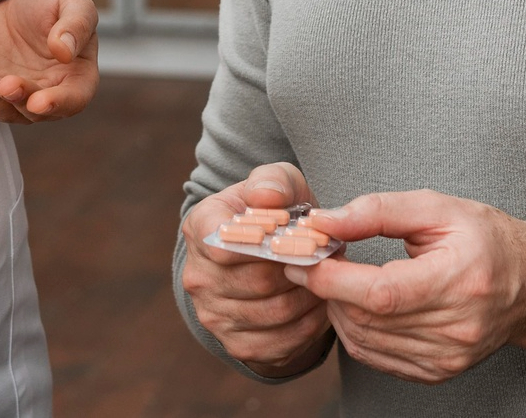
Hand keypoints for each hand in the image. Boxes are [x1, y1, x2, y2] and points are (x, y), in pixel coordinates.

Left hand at [0, 0, 98, 123]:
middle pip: (36, 112)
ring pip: (6, 114)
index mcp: (77, 76)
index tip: (39, 102)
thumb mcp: (71, 3)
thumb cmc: (50, 4)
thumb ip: (76, 24)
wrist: (13, 3)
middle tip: (7, 84)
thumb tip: (65, 52)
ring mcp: (19, 97)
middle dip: (20, 99)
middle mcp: (49, 93)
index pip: (73, 99)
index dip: (58, 104)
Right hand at [178, 163, 334, 377]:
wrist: (268, 255)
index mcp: (200, 229)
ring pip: (275, 313)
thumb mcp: (277, 184)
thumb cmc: (275, 214)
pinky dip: (308, 327)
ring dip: (309, 298)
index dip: (264, 242)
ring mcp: (213, 315)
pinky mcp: (235, 344)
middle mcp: (198, 276)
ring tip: (327, 280)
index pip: (224, 244)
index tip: (295, 233)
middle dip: (299, 270)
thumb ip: (272, 182)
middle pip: (258, 281)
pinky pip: (279, 343)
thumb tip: (266, 197)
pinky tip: (318, 306)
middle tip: (326, 260)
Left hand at [286, 188, 525, 385]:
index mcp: (459, 281)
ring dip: (336, 309)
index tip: (300, 256)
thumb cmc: (486, 239)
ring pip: (364, 342)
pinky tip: (357, 303)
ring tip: (336, 277)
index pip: (381, 292)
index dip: (331, 277)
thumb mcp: (436, 207)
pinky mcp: (438, 372)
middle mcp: (455, 328)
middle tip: (311, 258)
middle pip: (366, 320)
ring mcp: (447, 357)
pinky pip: (376, 357)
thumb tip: (324, 221)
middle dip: (325, 289)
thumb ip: (376, 211)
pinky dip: (355, 330)